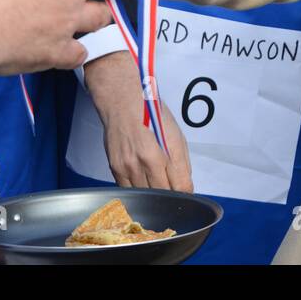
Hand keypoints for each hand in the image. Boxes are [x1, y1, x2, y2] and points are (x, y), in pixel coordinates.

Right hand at [85, 52, 191, 190]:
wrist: (123, 103)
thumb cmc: (152, 116)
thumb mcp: (176, 136)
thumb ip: (181, 163)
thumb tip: (184, 186)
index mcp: (166, 152)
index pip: (181, 187)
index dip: (185, 194)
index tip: (185, 194)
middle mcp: (146, 162)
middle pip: (163, 194)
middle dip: (170, 195)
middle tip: (171, 190)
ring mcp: (129, 167)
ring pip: (145, 195)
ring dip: (153, 195)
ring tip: (156, 184)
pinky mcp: (116, 169)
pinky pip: (129, 190)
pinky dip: (138, 191)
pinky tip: (142, 183)